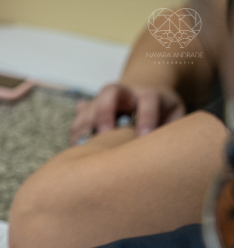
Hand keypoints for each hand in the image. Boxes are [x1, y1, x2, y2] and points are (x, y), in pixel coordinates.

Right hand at [69, 82, 184, 140]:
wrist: (140, 93)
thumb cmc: (160, 110)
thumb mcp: (173, 114)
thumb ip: (172, 126)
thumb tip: (168, 149)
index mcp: (147, 93)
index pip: (148, 99)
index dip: (146, 116)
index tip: (144, 135)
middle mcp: (122, 92)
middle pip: (109, 93)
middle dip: (105, 113)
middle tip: (105, 135)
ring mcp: (100, 101)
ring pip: (88, 109)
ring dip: (84, 129)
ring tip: (85, 151)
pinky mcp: (86, 113)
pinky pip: (76, 125)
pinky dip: (75, 140)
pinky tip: (78, 154)